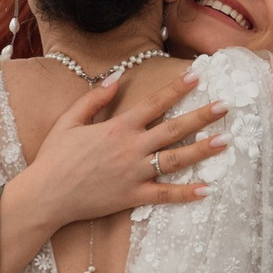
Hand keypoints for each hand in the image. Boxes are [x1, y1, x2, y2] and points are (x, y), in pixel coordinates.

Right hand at [18, 71, 229, 228]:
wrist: (46, 195)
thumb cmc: (55, 157)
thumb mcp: (70, 120)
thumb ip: (95, 98)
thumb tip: (116, 78)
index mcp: (118, 127)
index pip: (154, 103)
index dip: (177, 88)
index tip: (198, 76)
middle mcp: (131, 148)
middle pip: (174, 129)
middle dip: (202, 116)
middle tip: (226, 106)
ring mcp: (135, 173)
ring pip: (176, 160)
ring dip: (203, 150)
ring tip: (225, 141)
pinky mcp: (133, 196)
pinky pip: (165, 195)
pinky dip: (186, 193)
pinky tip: (207, 189)